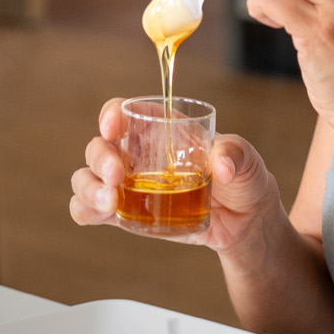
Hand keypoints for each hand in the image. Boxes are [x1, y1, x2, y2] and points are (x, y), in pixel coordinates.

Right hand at [68, 98, 283, 252]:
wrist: (245, 222)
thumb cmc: (243, 180)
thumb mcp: (247, 161)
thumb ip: (236, 155)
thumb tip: (221, 166)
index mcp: (162, 130)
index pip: (127, 111)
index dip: (112, 113)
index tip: (113, 127)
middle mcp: (138, 154)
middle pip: (100, 146)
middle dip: (100, 158)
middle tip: (118, 177)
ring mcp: (128, 185)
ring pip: (88, 177)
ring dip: (89, 186)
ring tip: (110, 203)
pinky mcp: (126, 214)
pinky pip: (91, 209)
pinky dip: (85, 210)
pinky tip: (99, 214)